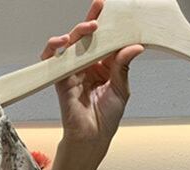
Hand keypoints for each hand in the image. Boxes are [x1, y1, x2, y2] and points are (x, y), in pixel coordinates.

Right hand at [45, 0, 144, 169]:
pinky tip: (62, 42)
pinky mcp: (59, 77)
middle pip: (86, 37)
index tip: (110, 9)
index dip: (107, 25)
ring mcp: (72, 69)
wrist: (93, 136)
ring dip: (78, 32)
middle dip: (92, 21)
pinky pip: (53, 57)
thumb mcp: (121, 89)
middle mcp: (86, 64)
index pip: (104, 41)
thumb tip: (135, 46)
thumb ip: (123, 66)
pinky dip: (55, 47)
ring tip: (91, 28)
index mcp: (102, 65)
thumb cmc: (107, 116)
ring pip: (71, 43)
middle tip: (100, 8)